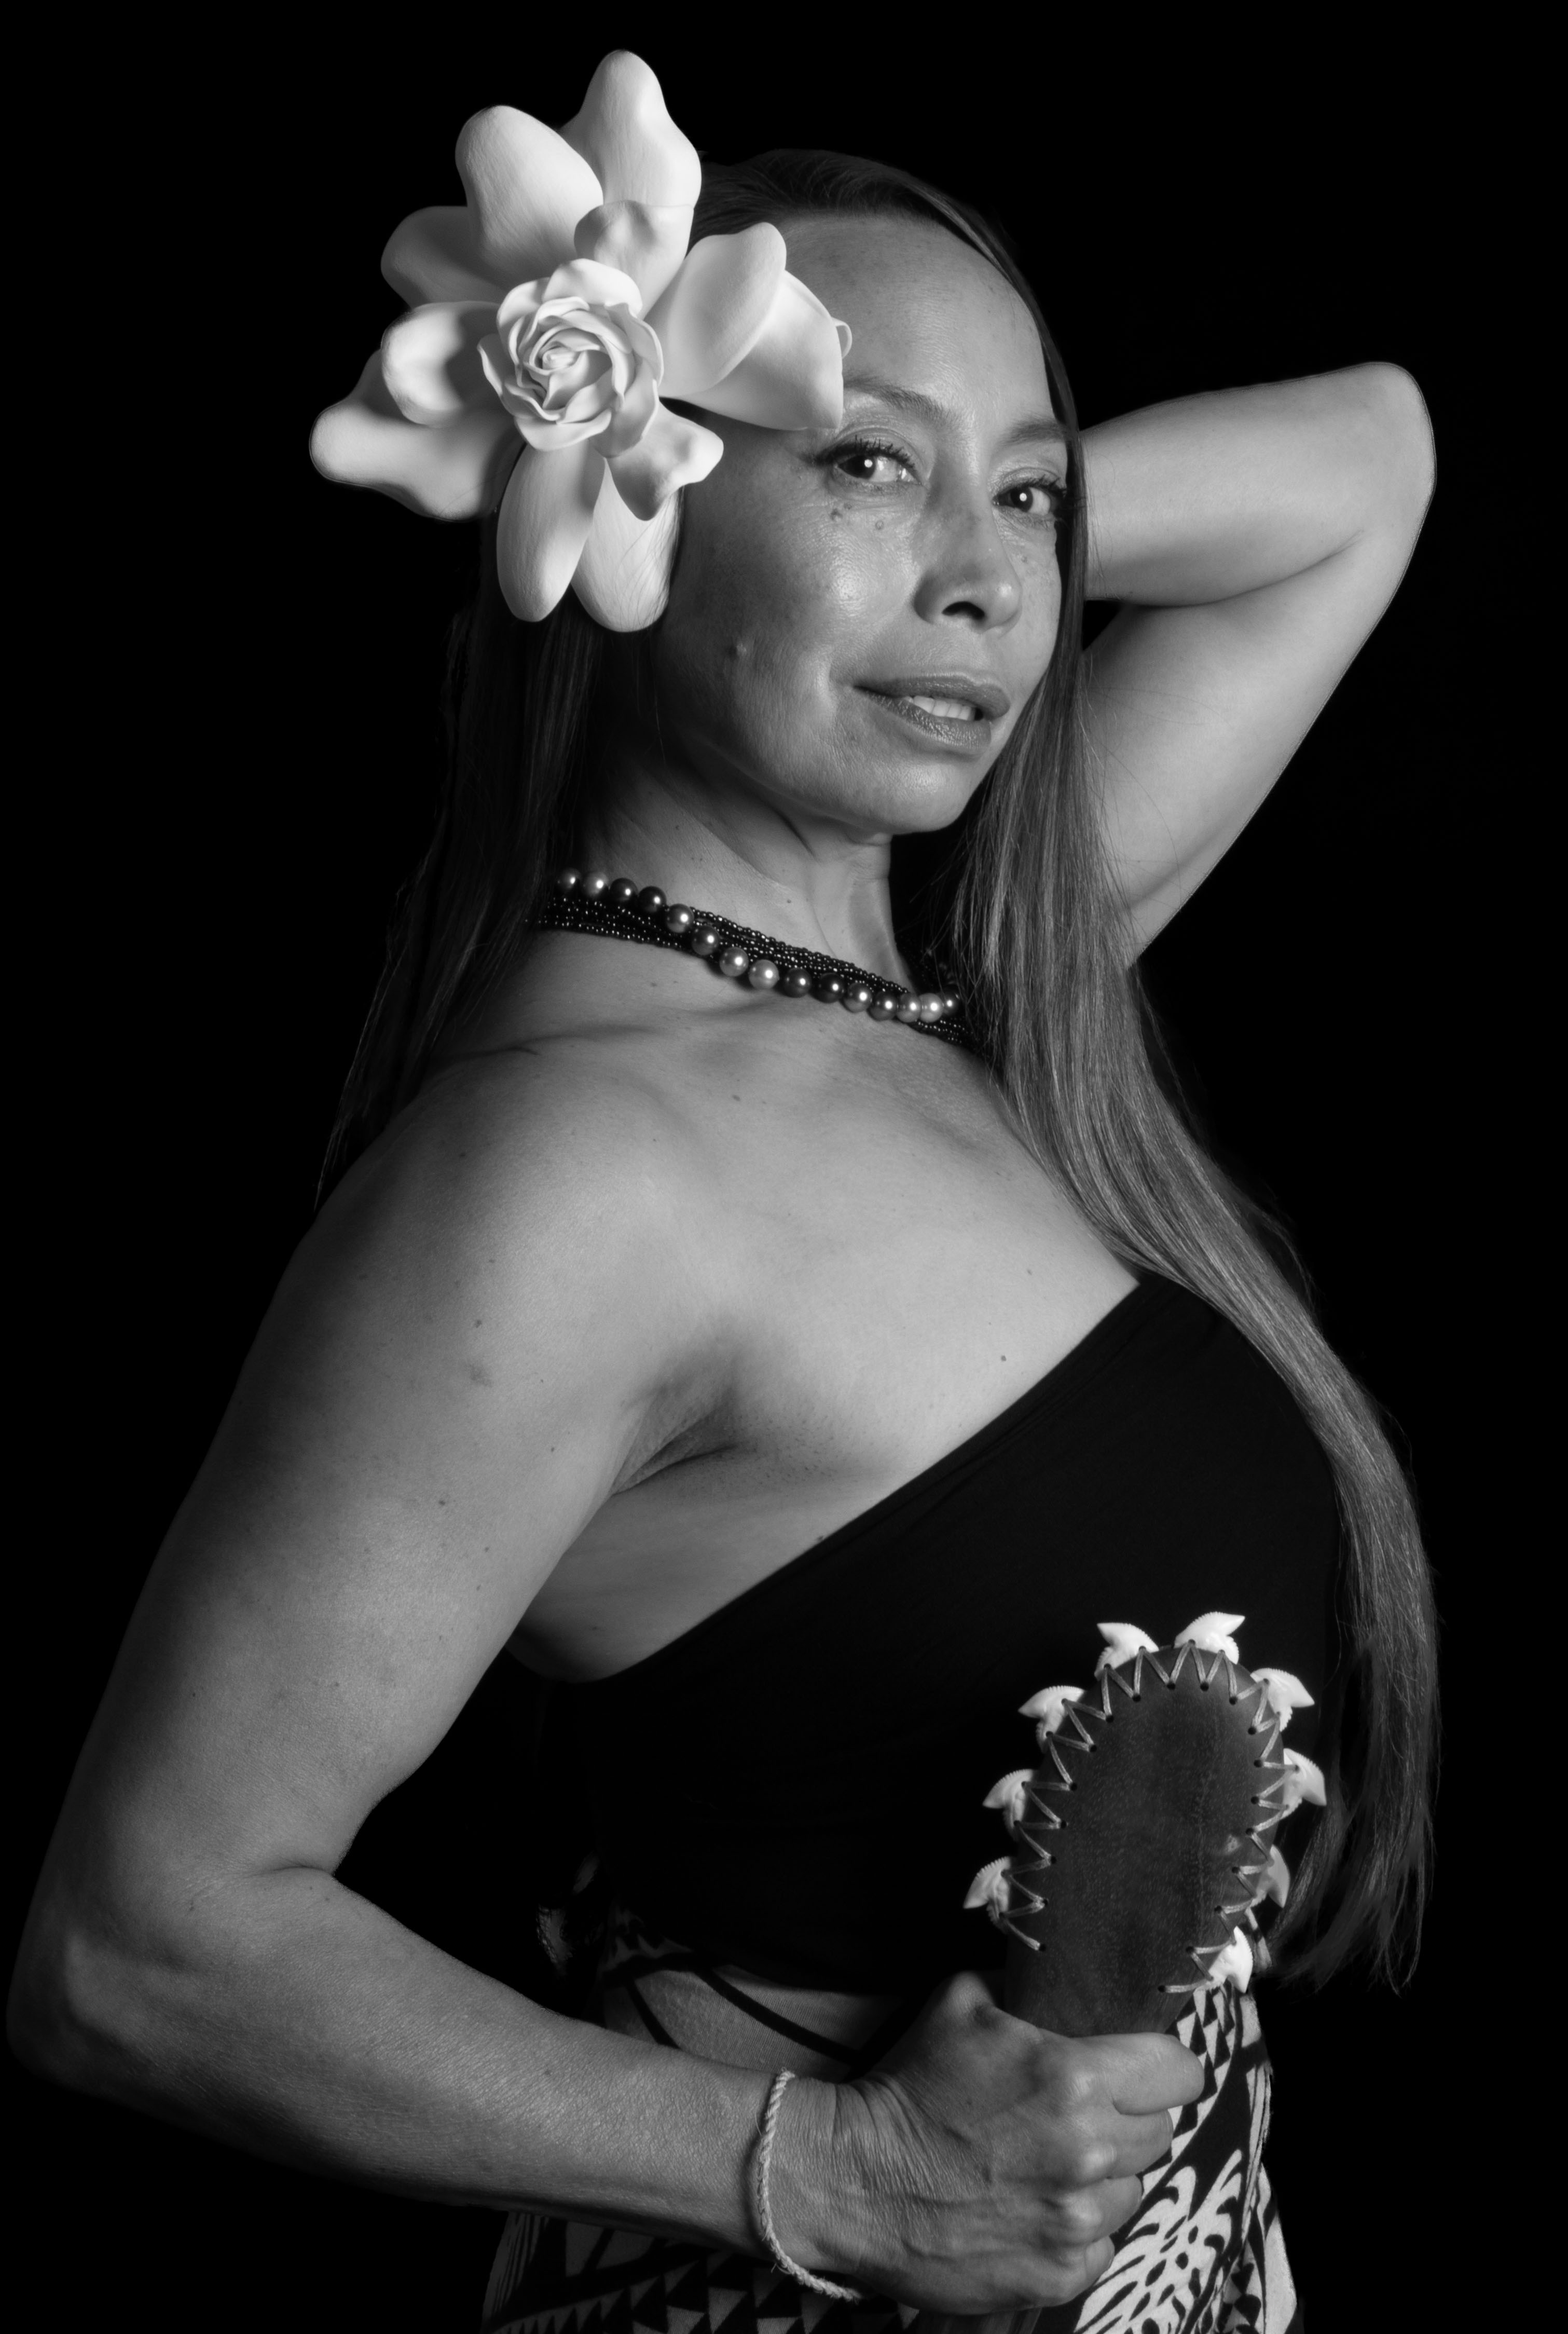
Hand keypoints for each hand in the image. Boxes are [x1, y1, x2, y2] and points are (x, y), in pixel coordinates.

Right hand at [784, 1972, 1202, 2310]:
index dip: (1163, 2065)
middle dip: (1128, 2116)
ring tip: (1048, 2161)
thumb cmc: (911, 2084)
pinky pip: (1104, 2245)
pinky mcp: (1059, 2274)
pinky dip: (1079, 2228)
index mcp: (1076, 2079)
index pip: (1178, 2072)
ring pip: (1133, 2189)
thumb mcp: (964, 2000)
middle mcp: (1089, 2153)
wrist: (855, 2177)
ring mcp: (1076, 2222)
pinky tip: (1035, 2206)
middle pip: (1160, 2130)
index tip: (1145, 2067)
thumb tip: (1066, 1970)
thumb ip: (1028, 1985)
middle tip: (1082, 2112)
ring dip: (1103, 2174)